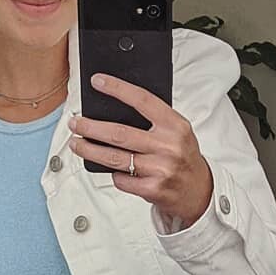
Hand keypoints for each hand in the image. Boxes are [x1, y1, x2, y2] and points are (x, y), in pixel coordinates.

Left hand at [67, 74, 213, 227]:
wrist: (200, 192)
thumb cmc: (184, 159)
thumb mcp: (177, 133)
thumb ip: (154, 121)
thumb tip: (115, 108)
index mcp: (175, 125)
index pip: (142, 100)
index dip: (118, 89)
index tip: (98, 82)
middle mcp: (168, 146)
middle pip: (119, 133)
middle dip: (91, 127)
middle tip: (76, 123)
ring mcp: (160, 169)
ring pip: (114, 157)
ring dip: (89, 150)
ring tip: (76, 144)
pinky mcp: (152, 189)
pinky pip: (121, 179)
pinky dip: (113, 174)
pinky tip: (112, 169)